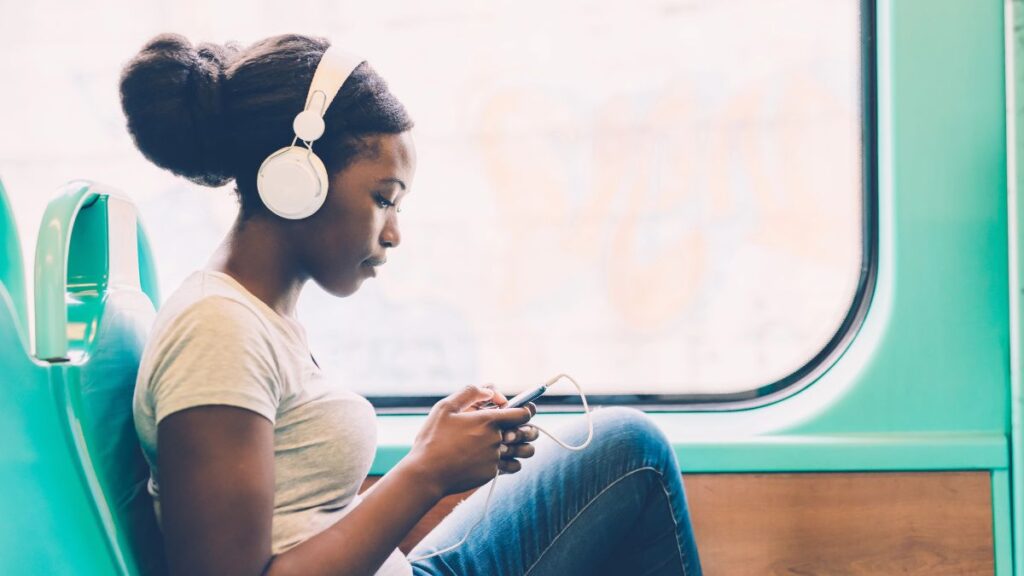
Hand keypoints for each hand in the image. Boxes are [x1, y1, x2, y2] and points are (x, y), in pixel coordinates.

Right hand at [406, 385, 532, 496]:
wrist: (426, 473)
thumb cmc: (433, 438)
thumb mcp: (445, 407)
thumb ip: (470, 393)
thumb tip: (490, 390)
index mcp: (488, 421)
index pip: (523, 413)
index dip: (527, 409)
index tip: (524, 409)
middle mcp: (496, 439)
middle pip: (527, 433)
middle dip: (529, 429)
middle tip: (525, 428)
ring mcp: (495, 458)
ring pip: (523, 452)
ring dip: (524, 447)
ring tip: (517, 445)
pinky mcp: (491, 473)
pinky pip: (511, 466)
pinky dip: (509, 462)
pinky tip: (501, 458)